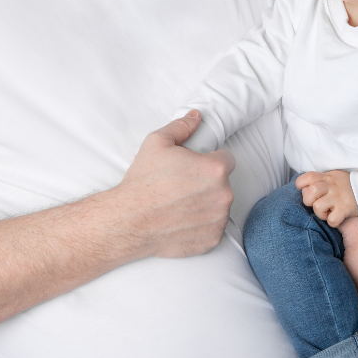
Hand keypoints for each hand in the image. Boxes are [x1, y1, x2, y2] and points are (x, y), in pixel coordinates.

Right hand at [115, 110, 235, 258]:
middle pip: (223, 184)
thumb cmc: (144, 182)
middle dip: (208, 183)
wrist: (130, 220)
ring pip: (220, 206)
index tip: (194, 168)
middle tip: (183, 186)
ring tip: (181, 203)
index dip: (210, 161)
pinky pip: (214, 228)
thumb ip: (181, 127)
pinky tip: (182, 219)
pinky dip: (202, 224)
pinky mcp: (212, 239)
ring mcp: (219, 220)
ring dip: (207, 204)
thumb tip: (196, 117)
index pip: (227, 160)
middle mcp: (223, 195)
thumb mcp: (157, 142)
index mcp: (215, 169)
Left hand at [295, 169, 357, 228]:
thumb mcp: (333, 177)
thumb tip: (303, 190)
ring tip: (327, 212)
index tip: (305, 190)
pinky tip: (336, 218)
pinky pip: (332, 219)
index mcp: (326, 177)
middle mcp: (331, 186)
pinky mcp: (345, 209)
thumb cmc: (346, 185)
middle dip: (309, 201)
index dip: (301, 184)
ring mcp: (338, 198)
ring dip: (320, 213)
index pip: (307, 177)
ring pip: (317, 207)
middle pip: (311, 192)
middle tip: (316, 204)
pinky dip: (332, 222)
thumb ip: (318, 181)